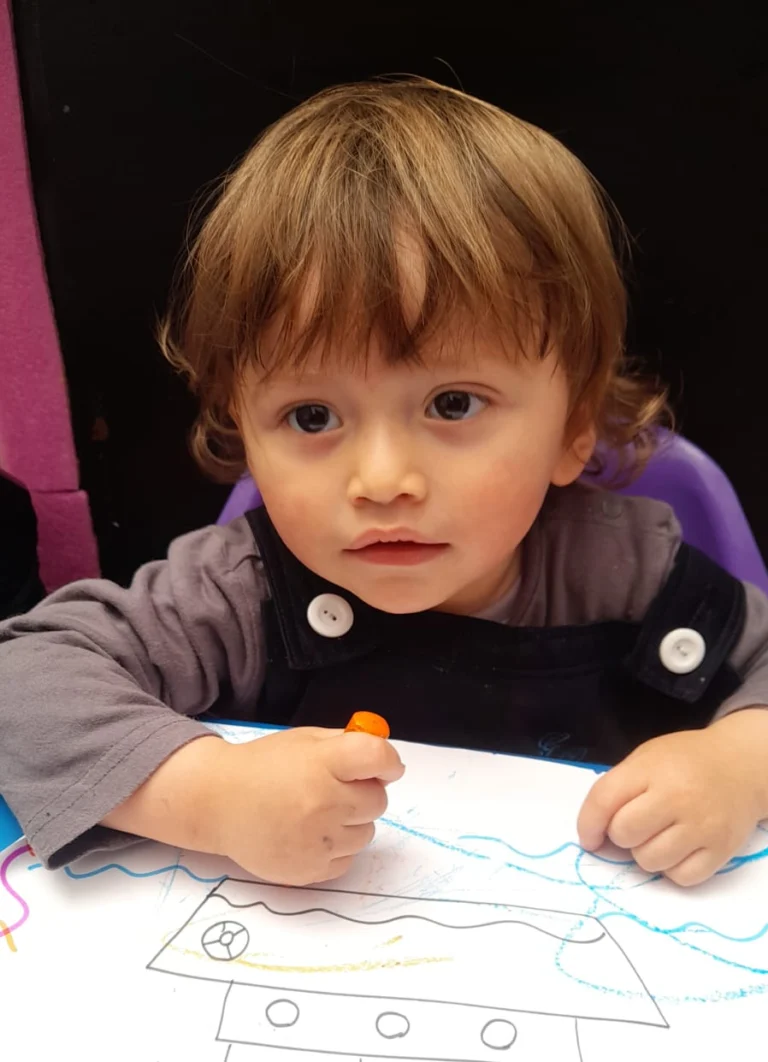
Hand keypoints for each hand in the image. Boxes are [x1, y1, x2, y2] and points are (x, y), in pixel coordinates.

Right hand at [208, 727, 403, 884]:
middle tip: (337, 788)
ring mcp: (316, 839)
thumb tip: (385, 763)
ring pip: (366, 833)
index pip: (377, 757)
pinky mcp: (310, 870)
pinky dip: (337, 848)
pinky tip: (310, 833)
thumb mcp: (303, 741)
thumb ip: (345, 744)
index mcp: (321, 762)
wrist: (217, 802)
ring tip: (317, 813)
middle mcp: (321, 801)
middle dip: (364, 792)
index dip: (388, 761)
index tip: (387, 767)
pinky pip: (348, 859)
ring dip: (351, 822)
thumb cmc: (264, 766)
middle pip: (377, 800)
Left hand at [577, 710, 767, 885]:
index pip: (604, 800)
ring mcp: (701, 826)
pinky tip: (677, 848)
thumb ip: (619, 787)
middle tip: (633, 826)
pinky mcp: (721, 850)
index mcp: (651, 769)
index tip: (589, 836)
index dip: (588, 824)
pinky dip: (672, 868)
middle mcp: (676, 797)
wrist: (739, 765)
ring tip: (657, 835)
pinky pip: (680, 877)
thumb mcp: (646, 758)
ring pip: (649, 861)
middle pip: (624, 833)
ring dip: (645, 853)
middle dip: (620, 835)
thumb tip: (595, 830)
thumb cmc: (685, 761)